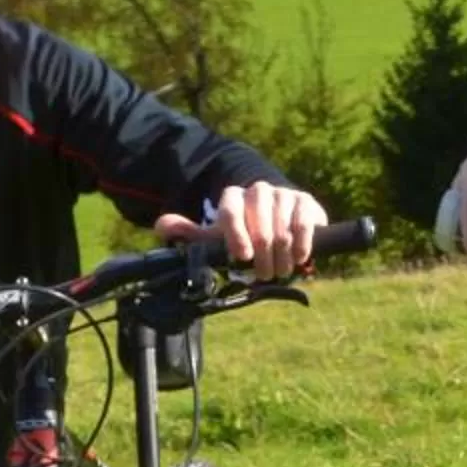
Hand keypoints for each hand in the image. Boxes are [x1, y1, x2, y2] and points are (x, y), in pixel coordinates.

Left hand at [157, 181, 327, 277]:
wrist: (279, 223)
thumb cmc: (244, 235)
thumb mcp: (217, 237)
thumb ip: (192, 234)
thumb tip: (161, 225)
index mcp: (233, 197)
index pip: (230, 212)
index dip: (236, 235)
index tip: (242, 257)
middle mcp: (258, 191)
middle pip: (260, 225)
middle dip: (263, 256)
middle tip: (264, 275)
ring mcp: (283, 194)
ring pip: (282, 228)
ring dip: (282, 255)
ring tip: (281, 271)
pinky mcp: (305, 201)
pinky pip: (303, 222)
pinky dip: (301, 244)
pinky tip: (299, 258)